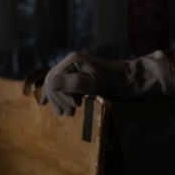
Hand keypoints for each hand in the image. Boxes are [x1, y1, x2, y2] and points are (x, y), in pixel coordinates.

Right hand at [38, 50, 174, 115]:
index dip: (60, 95)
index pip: (54, 80)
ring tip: (68, 114)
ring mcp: (72, 69)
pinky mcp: (76, 77)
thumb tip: (52, 83)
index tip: (76, 105)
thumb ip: (74, 83)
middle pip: (52, 83)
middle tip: (70, 114)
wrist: (127, 81)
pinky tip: (48, 105)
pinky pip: (60, 86)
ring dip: (59, 101)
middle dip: (59, 100)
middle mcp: (70, 62)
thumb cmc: (113, 82)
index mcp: (72, 61)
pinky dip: (57, 97)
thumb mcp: (95, 84)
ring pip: (55, 86)